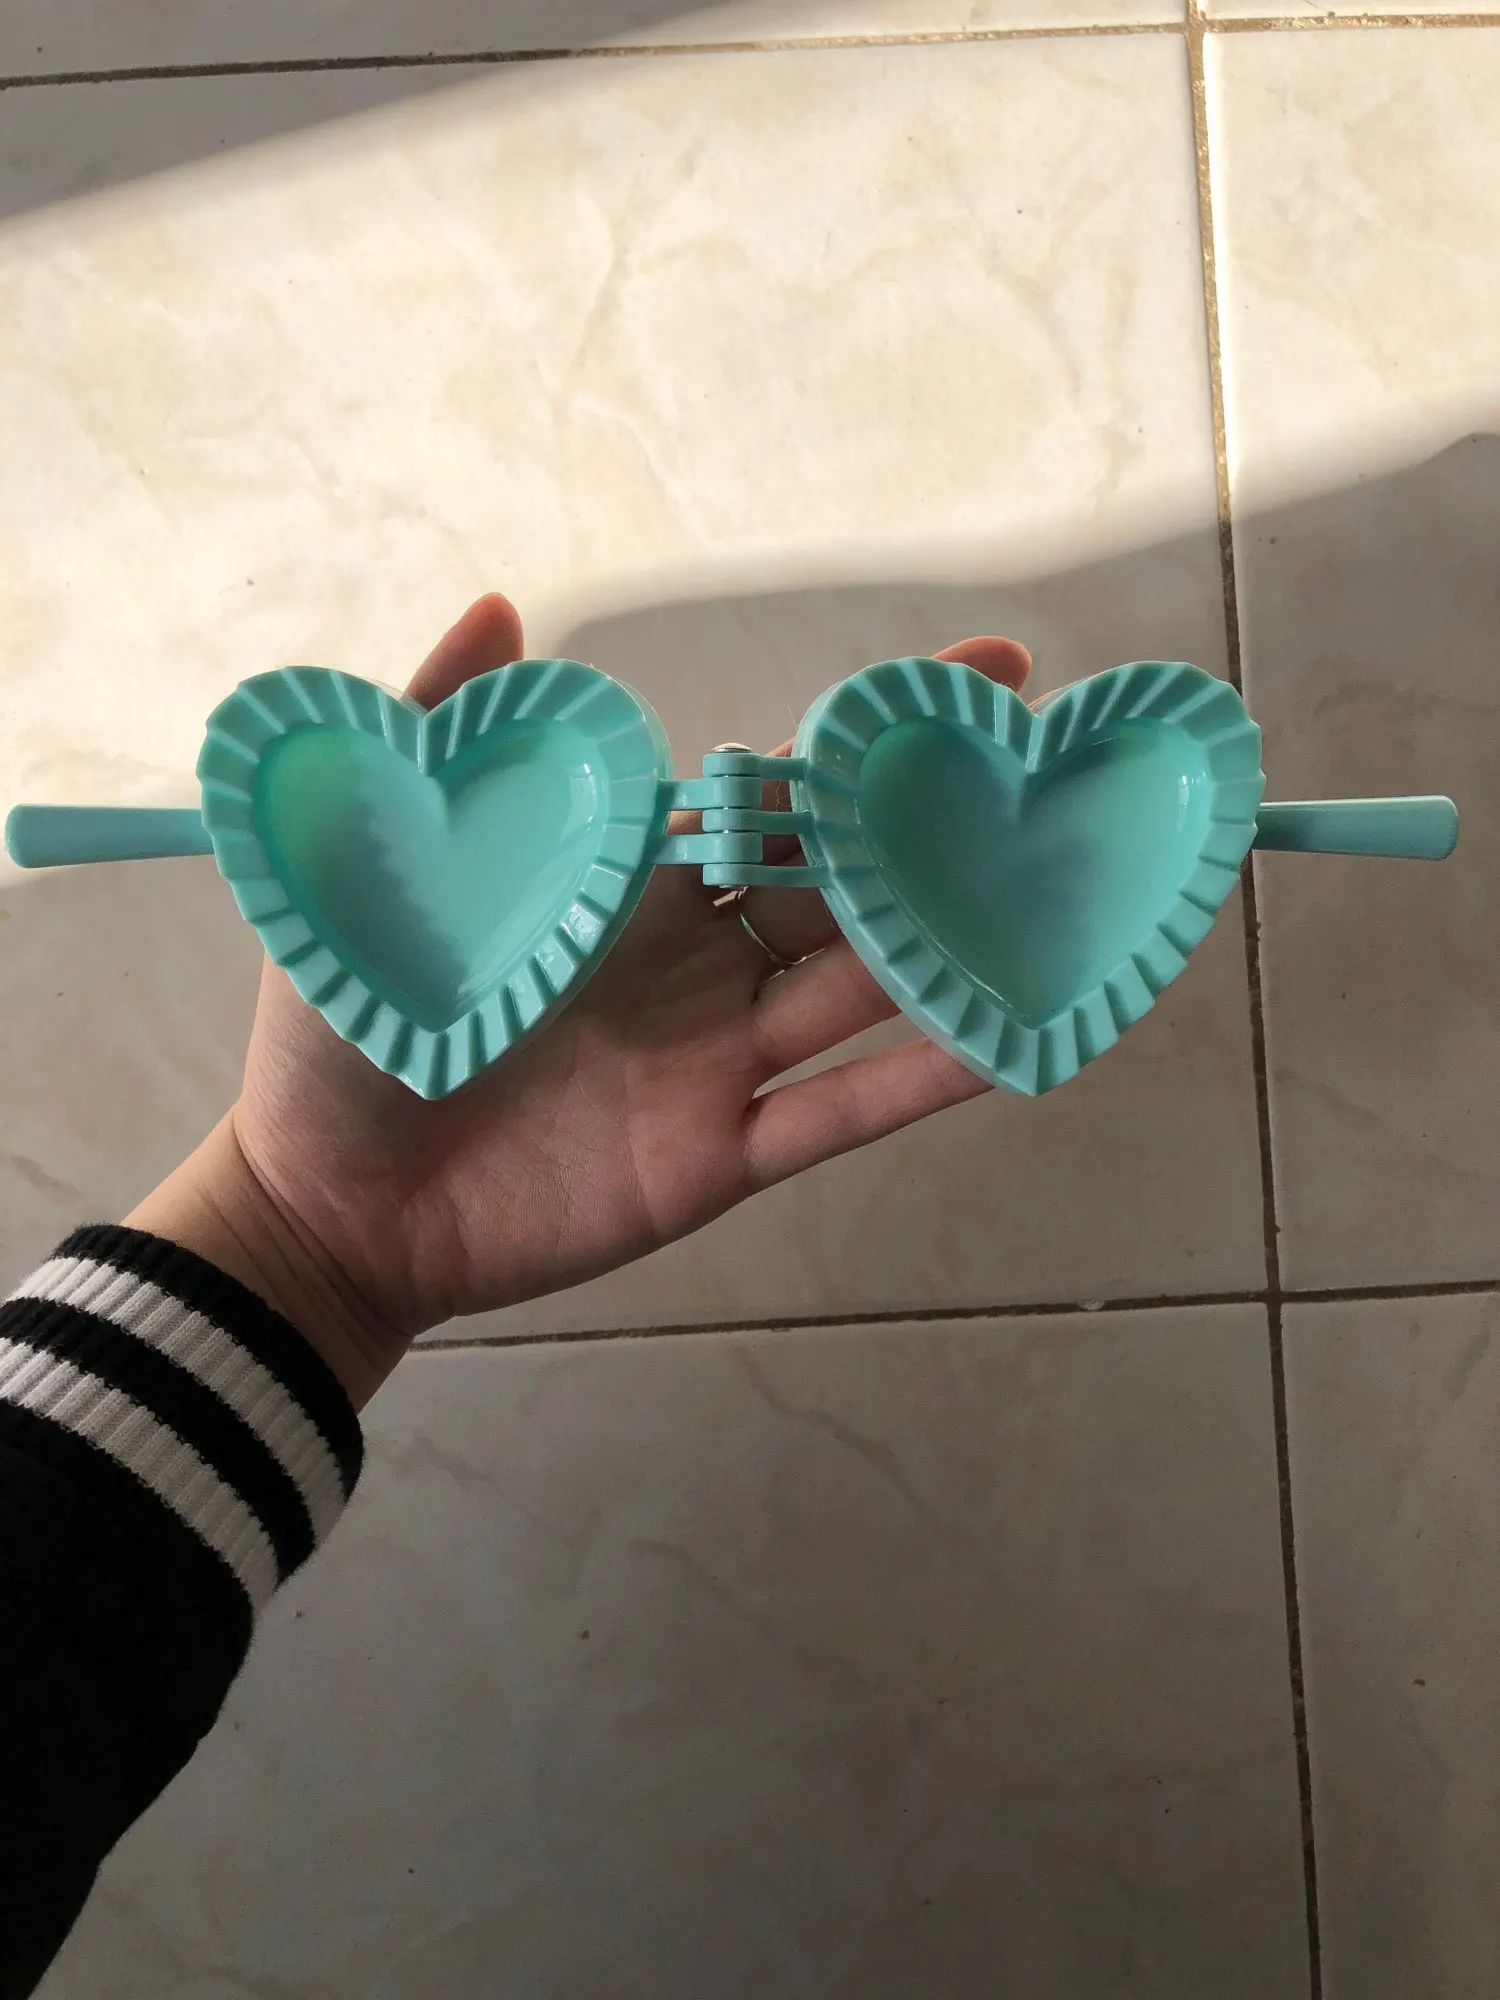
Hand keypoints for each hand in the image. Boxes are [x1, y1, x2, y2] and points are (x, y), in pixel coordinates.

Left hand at [131, 596, 1030, 1403]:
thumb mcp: (378, 867)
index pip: (766, 797)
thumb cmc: (348, 1034)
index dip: (860, 744)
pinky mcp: (720, 1154)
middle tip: (1046, 777)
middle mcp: (691, 963)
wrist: (330, 1206)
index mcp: (626, 886)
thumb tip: (505, 607)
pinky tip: (1008, 1037)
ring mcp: (715, 1060)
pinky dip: (923, 1079)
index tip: (970, 684)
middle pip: (838, 886)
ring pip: (859, 992)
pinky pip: (840, 1112)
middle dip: (935, 831)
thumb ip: (444, 743)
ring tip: (1054, 895)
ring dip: (948, 945)